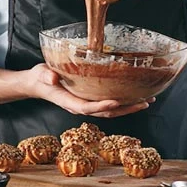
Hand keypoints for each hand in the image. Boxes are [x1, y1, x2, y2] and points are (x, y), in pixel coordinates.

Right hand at [28, 64, 154, 117]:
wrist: (39, 83)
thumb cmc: (41, 78)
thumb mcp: (42, 74)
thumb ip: (47, 76)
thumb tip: (52, 77)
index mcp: (69, 102)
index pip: (87, 107)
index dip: (101, 106)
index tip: (115, 102)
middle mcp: (80, 106)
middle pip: (105, 113)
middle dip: (125, 109)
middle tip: (143, 102)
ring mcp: (87, 104)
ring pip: (111, 111)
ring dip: (129, 107)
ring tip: (147, 101)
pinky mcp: (91, 100)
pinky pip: (110, 104)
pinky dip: (124, 102)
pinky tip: (136, 96)